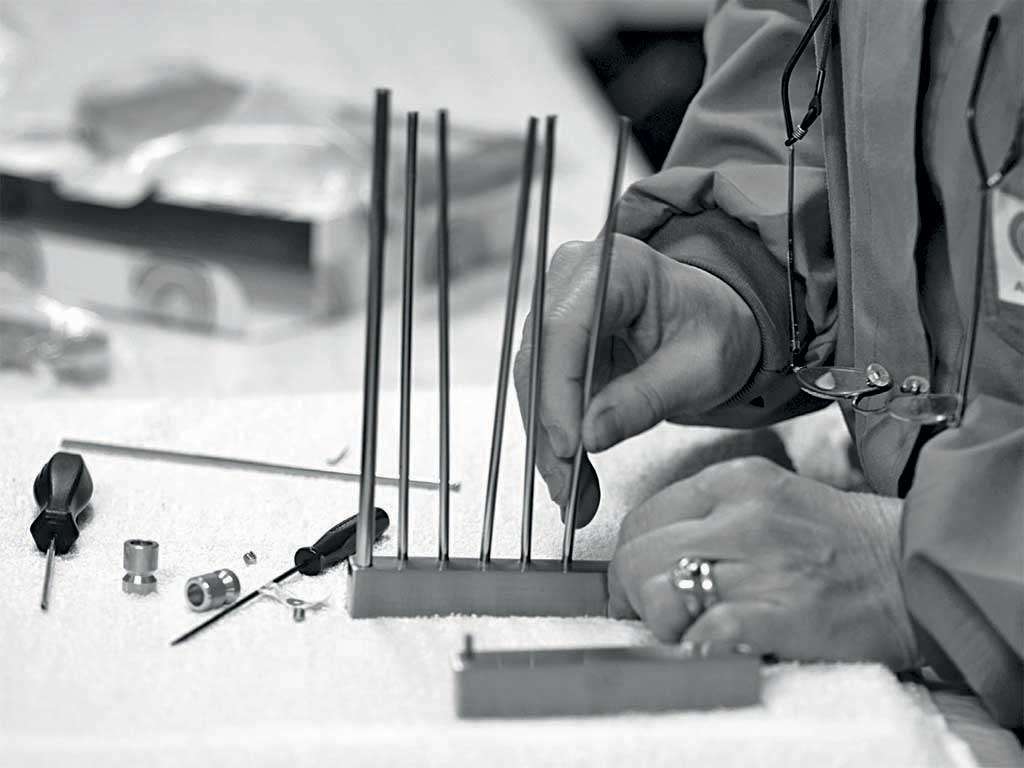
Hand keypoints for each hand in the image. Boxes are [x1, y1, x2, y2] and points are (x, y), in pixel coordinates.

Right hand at [512, 234, 760, 525]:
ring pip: (532, 383)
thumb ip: (647, 398)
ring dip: (549, 443)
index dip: (558, 391)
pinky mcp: (554, 343)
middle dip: (551, 430)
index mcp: (616, 266)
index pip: (564, 327)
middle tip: (569, 487)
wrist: (715, 322)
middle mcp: (574, 279)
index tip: (571, 447)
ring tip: (574, 495)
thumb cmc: (715, 329)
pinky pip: (543, 393)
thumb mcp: (700, 368)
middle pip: (539, 358)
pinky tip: (570, 478)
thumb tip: (592, 436)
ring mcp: (558, 308)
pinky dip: (555, 438)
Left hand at [608, 457, 920, 670]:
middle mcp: (744, 516)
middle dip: (631, 592)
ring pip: (662, 594)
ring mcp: (764, 565)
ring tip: (684, 629)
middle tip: (648, 613)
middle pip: (639, 555)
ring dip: (661, 622)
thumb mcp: (766, 500)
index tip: (633, 582)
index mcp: (734, 481)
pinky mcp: (784, 615)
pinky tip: (707, 648)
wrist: (912, 568)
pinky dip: (697, 646)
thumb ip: (705, 518)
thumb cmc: (837, 540)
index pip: (641, 518)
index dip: (626, 558)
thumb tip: (645, 560)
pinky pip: (708, 632)